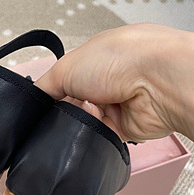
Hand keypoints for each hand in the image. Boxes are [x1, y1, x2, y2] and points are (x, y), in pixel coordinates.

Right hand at [35, 23, 184, 141]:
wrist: (159, 82)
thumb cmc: (120, 59)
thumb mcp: (67, 66)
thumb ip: (46, 85)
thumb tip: (34, 99)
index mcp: (99, 57)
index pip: (68, 77)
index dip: (53, 92)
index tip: (39, 105)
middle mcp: (111, 79)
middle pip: (76, 102)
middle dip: (64, 109)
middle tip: (55, 114)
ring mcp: (121, 104)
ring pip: (87, 122)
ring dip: (80, 122)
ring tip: (78, 118)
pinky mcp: (129, 128)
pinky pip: (102, 138)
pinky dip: (94, 136)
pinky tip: (93, 129)